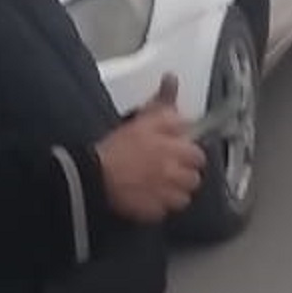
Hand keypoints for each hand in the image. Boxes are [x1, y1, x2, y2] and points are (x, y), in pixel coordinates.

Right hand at [95, 76, 204, 222]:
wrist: (93, 176)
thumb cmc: (116, 148)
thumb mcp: (141, 118)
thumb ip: (162, 103)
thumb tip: (172, 80)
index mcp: (175, 149)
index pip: (198, 154)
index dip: (188, 153)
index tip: (179, 152)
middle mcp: (175, 173)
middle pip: (194, 178)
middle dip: (185, 173)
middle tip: (168, 169)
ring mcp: (165, 194)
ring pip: (183, 197)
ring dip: (175, 192)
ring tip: (159, 185)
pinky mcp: (153, 212)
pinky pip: (165, 210)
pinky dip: (159, 206)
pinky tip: (148, 197)